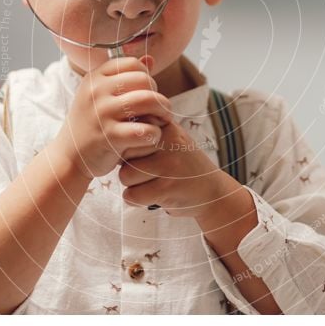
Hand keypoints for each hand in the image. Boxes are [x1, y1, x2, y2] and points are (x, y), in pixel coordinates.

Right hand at [52, 55, 172, 179]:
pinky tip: (151, 138)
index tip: (147, 93)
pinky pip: (146, 130)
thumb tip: (150, 60)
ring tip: (162, 121)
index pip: (133, 64)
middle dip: (158, 94)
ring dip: (163, 112)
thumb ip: (125, 77)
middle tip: (160, 110)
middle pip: (144, 80)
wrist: (68, 156)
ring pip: (148, 100)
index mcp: (95, 78)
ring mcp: (102, 113)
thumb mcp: (100, 95)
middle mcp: (96, 91)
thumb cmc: (91, 123)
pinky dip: (155, 134)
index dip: (147, 77)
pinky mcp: (110, 137)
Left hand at [118, 121, 238, 218]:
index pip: (129, 132)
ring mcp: (169, 165)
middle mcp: (168, 142)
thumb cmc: (183, 164)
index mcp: (166, 127)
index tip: (140, 155)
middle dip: (127, 166)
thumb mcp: (171, 138)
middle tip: (145, 172)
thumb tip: (111, 125)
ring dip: (132, 185)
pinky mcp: (168, 189)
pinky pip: (132, 195)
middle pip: (124, 153)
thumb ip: (148, 130)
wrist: (213, 191)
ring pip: (125, 176)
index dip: (128, 148)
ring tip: (150, 184)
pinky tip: (150, 197)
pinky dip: (136, 200)